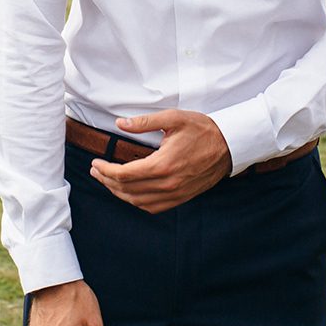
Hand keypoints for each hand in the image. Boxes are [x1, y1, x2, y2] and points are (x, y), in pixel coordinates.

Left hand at [88, 110, 231, 212]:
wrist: (230, 145)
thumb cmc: (203, 129)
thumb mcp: (174, 118)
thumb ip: (145, 122)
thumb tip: (121, 124)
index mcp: (163, 165)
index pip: (124, 174)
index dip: (105, 170)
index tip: (96, 163)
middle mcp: (168, 184)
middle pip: (127, 189)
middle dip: (107, 181)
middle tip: (96, 171)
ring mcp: (175, 193)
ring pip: (138, 201)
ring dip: (119, 193)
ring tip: (108, 181)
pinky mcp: (182, 197)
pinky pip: (153, 207)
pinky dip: (137, 202)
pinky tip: (130, 193)